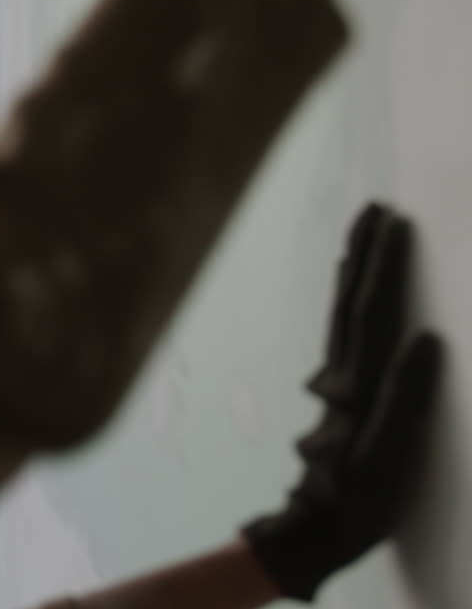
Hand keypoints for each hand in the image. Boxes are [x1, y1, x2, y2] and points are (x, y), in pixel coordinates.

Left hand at [242, 202, 441, 600]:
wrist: (313, 530)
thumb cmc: (359, 499)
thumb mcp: (389, 456)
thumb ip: (404, 399)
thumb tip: (424, 339)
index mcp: (358, 382)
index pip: (370, 310)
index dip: (382, 265)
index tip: (392, 221)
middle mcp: (342, 375)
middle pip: (351, 302)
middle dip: (363, 253)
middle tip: (373, 209)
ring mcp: (338, 383)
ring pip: (345, 315)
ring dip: (355, 272)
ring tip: (363, 237)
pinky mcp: (340, 396)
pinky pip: (346, 335)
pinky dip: (351, 304)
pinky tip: (356, 297)